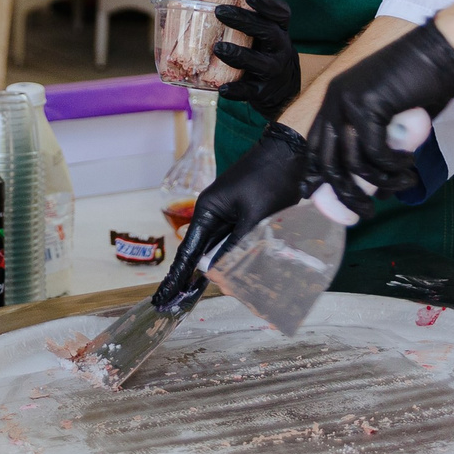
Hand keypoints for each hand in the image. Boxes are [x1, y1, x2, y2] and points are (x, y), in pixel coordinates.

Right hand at [149, 121, 312, 308]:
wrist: (289, 152)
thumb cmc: (269, 179)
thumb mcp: (253, 217)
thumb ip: (237, 247)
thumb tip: (220, 275)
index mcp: (207, 211)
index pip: (188, 251)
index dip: (177, 276)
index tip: (164, 297)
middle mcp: (213, 213)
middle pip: (201, 252)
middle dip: (196, 277)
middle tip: (182, 301)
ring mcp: (228, 214)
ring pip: (219, 249)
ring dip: (218, 269)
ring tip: (212, 292)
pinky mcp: (244, 215)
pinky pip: (233, 242)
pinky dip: (233, 257)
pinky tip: (235, 273)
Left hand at [212, 0, 298, 115]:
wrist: (283, 89)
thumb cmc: (264, 53)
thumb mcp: (263, 35)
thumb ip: (245, 22)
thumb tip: (204, 3)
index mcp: (279, 31)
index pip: (280, 13)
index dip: (267, 4)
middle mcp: (281, 49)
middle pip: (268, 32)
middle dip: (244, 21)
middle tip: (220, 12)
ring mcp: (274, 71)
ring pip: (261, 63)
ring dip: (239, 55)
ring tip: (219, 48)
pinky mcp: (263, 92)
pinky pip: (250, 91)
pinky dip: (236, 90)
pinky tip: (222, 88)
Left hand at [308, 21, 453, 202]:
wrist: (443, 49)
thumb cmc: (424, 81)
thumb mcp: (393, 116)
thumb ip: (378, 144)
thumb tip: (374, 186)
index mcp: (336, 97)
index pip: (316, 144)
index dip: (314, 173)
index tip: (313, 196)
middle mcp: (335, 98)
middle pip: (328, 160)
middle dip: (345, 194)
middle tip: (365, 212)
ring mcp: (348, 100)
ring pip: (353, 162)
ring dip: (381, 182)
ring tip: (404, 184)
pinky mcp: (368, 105)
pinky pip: (376, 153)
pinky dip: (394, 166)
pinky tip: (410, 164)